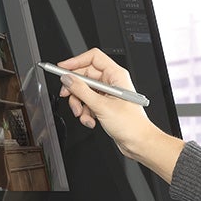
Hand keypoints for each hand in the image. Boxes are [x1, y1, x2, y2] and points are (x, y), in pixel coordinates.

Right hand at [54, 48, 182, 180]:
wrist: (138, 142)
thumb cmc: (131, 124)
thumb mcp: (101, 106)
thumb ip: (81, 91)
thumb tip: (68, 79)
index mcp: (116, 75)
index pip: (93, 58)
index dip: (76, 61)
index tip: (62, 69)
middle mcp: (112, 82)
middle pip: (85, 76)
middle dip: (75, 89)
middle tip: (67, 95)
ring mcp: (108, 94)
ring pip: (85, 91)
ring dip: (80, 104)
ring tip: (82, 114)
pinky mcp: (105, 105)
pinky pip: (88, 103)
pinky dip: (86, 112)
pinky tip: (90, 120)